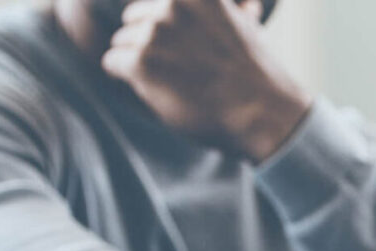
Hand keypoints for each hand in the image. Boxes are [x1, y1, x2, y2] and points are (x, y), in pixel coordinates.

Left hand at [101, 0, 310, 160]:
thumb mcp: (250, 28)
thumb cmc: (259, 77)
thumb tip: (244, 5)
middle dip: (148, 41)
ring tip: (170, 82)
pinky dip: (125, 77)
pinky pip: (112, 63)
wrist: (264, 114)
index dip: (163, 24)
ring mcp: (154, 33)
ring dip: (139, 62)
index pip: (155, 3)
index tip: (178, 46)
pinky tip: (154, 89)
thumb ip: (234, 11)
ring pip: (121, 42)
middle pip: (133, 18)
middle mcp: (171, 6)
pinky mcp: (141, 63)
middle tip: (175, 68)